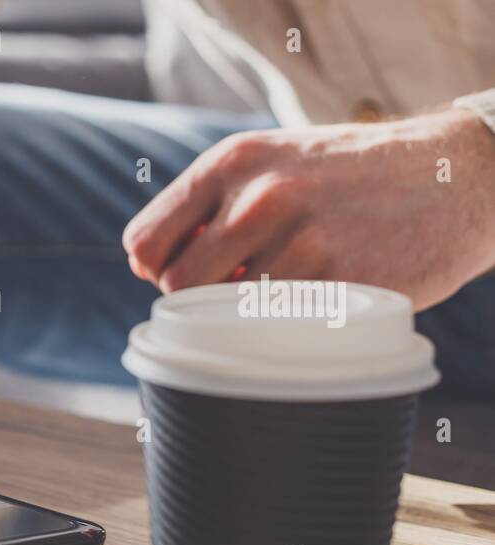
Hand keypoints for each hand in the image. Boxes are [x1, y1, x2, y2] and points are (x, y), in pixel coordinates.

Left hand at [123, 109, 494, 309]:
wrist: (452, 176)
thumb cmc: (344, 179)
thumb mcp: (271, 164)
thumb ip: (208, 207)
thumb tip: (146, 268)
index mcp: (231, 162)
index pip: (143, 242)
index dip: (158, 269)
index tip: (190, 274)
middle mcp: (260, 195)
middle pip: (175, 285)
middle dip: (197, 298)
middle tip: (239, 290)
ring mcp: (301, 240)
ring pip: (224, 313)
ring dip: (244, 317)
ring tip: (286, 292)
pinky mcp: (340, 282)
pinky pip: (276, 330)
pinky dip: (284, 331)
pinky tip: (314, 305)